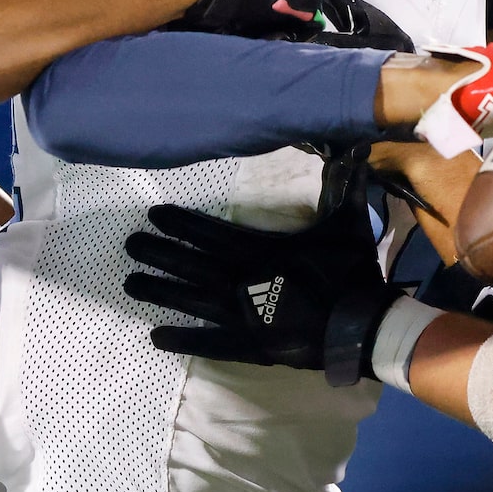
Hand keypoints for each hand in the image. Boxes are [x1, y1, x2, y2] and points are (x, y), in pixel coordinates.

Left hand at [123, 197, 394, 378]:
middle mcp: (242, 280)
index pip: (211, 233)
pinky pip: (210, 342)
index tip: (155, 214)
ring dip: (160, 291)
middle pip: (191, 264)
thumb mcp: (348, 225)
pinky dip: (184, 340)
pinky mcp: (250, 345)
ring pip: (192, 300)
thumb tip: (359, 146)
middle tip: (130, 245)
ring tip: (129, 283)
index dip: (181, 224)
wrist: (362, 326)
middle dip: (159, 252)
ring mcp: (243, 316)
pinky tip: (156, 336)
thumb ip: (345, 187)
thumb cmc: (351, 274)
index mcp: (260, 250)